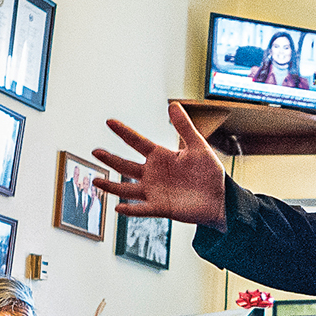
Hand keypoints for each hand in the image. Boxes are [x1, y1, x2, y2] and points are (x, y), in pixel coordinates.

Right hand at [94, 104, 226, 230]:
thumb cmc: (208, 172)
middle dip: (110, 159)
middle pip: (126, 165)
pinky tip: (119, 208)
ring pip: (127, 189)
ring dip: (112, 186)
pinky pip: (142, 209)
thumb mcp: (198, 146)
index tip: (109, 122)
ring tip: (96, 182)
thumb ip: (184, 127)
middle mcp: (152, 173)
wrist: (219, 198)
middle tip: (96, 151)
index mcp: (160, 156)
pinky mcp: (161, 207)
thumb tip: (173, 105)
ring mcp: (154, 191)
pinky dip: (131, 210)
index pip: (137, 142)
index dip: (124, 132)